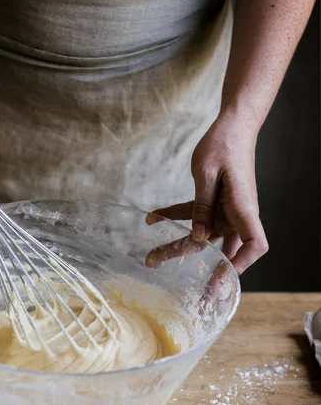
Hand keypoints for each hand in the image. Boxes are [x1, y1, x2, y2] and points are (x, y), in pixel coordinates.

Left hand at [147, 111, 267, 273]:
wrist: (232, 125)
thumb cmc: (224, 145)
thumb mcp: (207, 175)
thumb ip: (202, 207)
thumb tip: (199, 238)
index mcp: (243, 208)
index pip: (254, 245)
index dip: (240, 265)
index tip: (220, 279)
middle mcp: (238, 215)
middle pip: (218, 248)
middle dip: (193, 265)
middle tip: (176, 278)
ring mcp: (227, 211)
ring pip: (202, 236)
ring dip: (177, 245)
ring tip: (150, 257)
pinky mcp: (217, 204)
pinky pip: (196, 216)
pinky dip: (176, 217)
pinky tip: (153, 218)